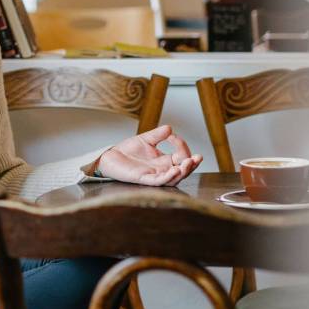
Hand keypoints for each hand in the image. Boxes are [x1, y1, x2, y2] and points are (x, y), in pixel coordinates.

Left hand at [87, 124, 202, 186]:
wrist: (111, 156)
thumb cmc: (128, 151)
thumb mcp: (146, 139)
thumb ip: (158, 135)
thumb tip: (170, 128)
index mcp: (164, 161)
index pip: (181, 156)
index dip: (181, 146)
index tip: (173, 136)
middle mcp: (162, 170)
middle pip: (182, 171)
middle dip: (192, 165)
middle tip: (197, 157)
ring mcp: (154, 176)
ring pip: (174, 178)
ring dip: (183, 171)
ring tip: (189, 163)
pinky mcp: (144, 179)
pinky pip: (159, 181)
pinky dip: (168, 177)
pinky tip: (175, 170)